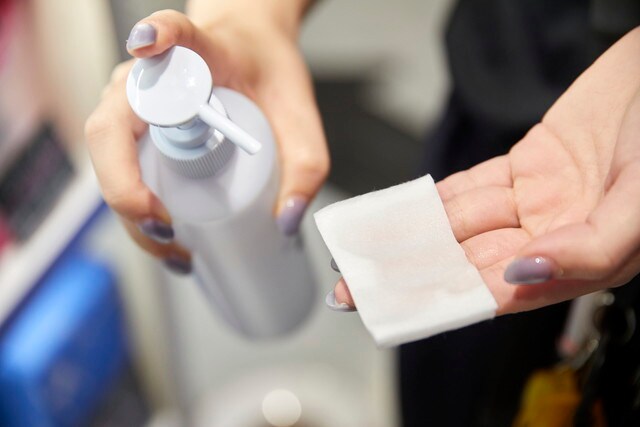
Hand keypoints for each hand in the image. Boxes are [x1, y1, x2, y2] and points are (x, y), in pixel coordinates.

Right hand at [85, 7, 328, 269]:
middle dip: (127, 188)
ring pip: (109, 159)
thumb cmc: (267, 71)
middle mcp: (151, 76)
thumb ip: (305, 165)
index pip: (172, 34)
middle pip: (112, 128)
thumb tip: (285, 221)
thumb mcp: (298, 113)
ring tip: (176, 250)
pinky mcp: (133, 130)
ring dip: (130, 212)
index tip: (148, 45)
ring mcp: (133, 103)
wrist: (249, 50)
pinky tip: (169, 240)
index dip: (157, 36)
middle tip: (170, 227)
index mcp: (198, 52)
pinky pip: (121, 171)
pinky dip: (138, 212)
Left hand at [333, 27, 639, 313]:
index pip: (501, 293)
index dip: (447, 303)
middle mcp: (554, 236)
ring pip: (463, 225)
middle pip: (469, 264)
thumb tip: (524, 274)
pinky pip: (470, 187)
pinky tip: (402, 214)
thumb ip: (591, 247)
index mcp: (583, 260)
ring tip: (366, 252)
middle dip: (414, 276)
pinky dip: (434, 200)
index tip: (398, 311)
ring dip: (414, 238)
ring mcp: (537, 200)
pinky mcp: (526, 165)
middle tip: (359, 288)